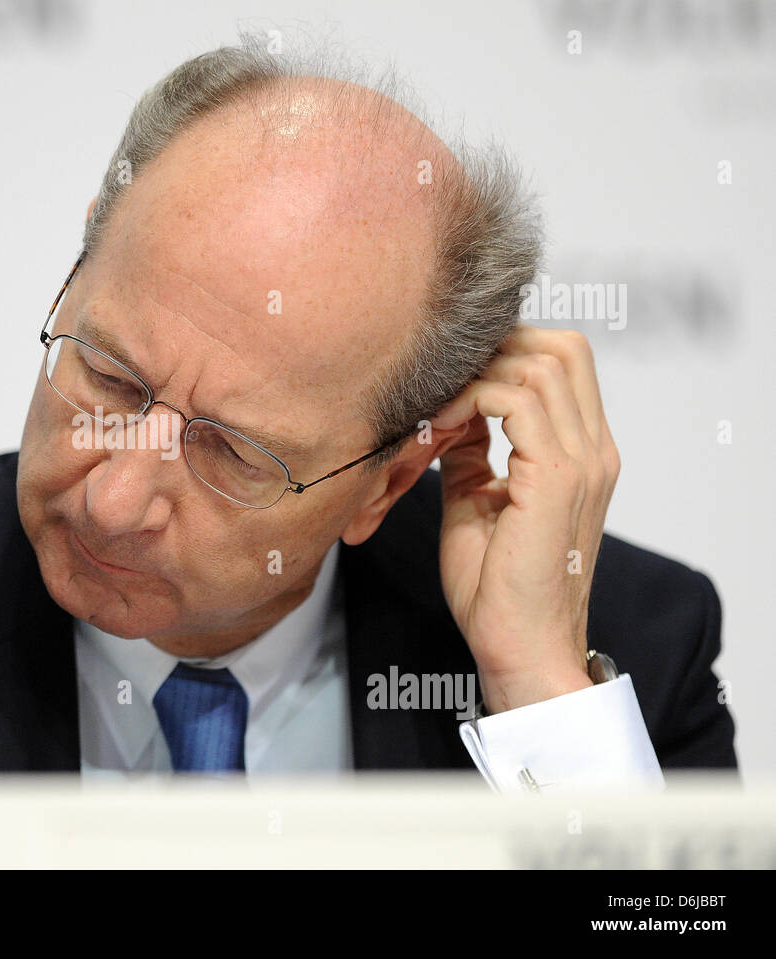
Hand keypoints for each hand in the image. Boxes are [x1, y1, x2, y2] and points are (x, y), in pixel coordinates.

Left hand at [430, 325, 620, 714]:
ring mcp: (581, 462)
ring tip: (435, 413)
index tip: (451, 383)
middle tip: (445, 383)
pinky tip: (438, 429)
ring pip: (539, 363)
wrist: (520, 648)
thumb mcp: (475, 503)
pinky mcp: (556, 479)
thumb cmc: (498, 591)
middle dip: (495, 348)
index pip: (563, 361)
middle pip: (563, 346)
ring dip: (476, 377)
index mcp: (582, 455)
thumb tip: (451, 421)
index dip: (505, 353)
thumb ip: (470, 456)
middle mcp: (593, 451)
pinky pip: (516, 401)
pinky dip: (469, 401)